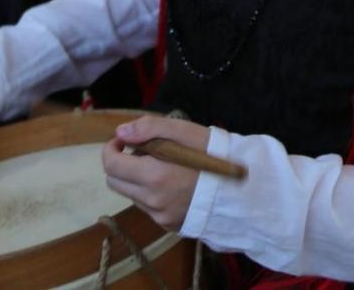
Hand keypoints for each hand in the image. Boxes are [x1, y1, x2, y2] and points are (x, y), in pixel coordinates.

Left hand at [103, 114, 211, 231]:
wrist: (243, 190)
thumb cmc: (215, 155)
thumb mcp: (187, 131)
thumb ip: (150, 128)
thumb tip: (121, 132)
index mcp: (154, 175)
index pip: (111, 165)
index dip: (110, 148)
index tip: (123, 140)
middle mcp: (152, 200)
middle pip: (115, 182)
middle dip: (120, 163)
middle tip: (142, 150)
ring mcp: (159, 216)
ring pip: (131, 195)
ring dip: (136, 178)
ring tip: (163, 166)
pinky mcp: (168, 225)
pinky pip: (147, 207)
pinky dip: (151, 192)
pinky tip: (172, 183)